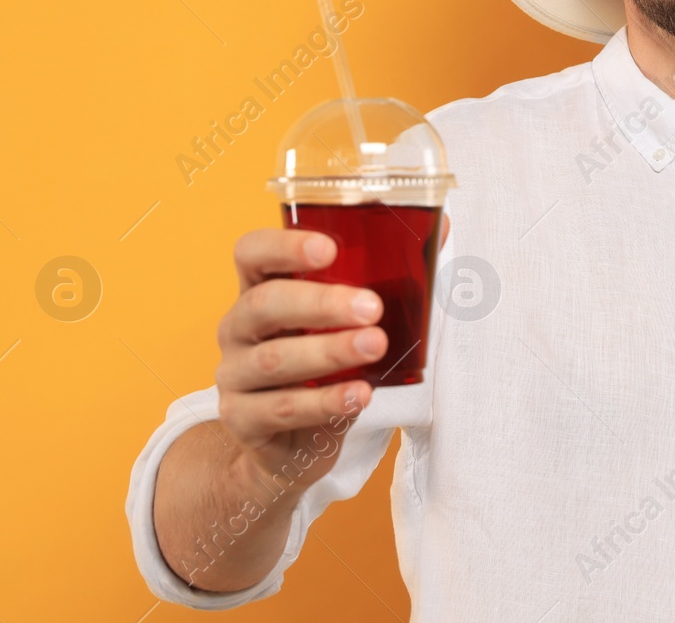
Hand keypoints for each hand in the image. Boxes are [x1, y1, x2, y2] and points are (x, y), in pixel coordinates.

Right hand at [212, 228, 386, 492]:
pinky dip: (324, 401)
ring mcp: (234, 374)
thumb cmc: (325, 368)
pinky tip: (360, 395)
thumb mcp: (351, 322)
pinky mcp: (241, 419)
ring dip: (329, 351)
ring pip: (274, 359)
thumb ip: (389, 277)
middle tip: (372, 307)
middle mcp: (238, 327)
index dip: (284, 246)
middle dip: (320, 303)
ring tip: (375, 346)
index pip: (253, 253)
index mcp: (261, 289)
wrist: (291, 445)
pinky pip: (281, 408)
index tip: (328, 249)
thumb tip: (440, 229)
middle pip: (264, 303)